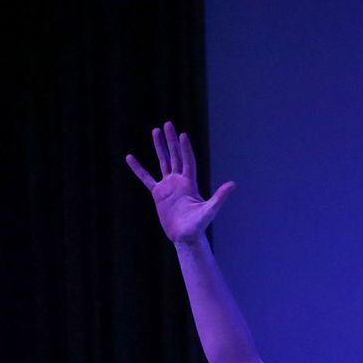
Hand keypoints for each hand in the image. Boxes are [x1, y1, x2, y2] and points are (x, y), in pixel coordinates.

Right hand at [125, 120, 234, 243]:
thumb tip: (233, 185)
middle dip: (171, 140)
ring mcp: (168, 186)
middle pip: (175, 156)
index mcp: (190, 182)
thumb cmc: (199, 225)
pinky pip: (146, 178)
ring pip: (163, 162)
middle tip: (167, 124)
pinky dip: (138, 169)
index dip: (185, 148)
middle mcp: (179, 181)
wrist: (186, 237)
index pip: (187, 160)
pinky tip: (130, 158)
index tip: (182, 134)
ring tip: (155, 131)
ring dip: (159, 147)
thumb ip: (220, 197)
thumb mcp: (210, 210)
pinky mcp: (158, 194)